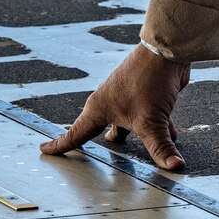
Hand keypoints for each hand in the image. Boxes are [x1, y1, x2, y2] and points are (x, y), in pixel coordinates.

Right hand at [39, 44, 191, 170]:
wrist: (166, 51)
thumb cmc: (149, 81)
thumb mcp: (152, 121)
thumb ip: (161, 147)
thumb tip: (174, 168)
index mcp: (99, 109)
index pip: (75, 134)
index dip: (60, 145)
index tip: (44, 150)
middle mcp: (110, 103)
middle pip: (99, 130)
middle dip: (97, 144)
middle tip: (86, 158)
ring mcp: (127, 98)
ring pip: (127, 125)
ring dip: (133, 138)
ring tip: (133, 154)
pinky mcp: (145, 95)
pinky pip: (146, 118)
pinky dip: (156, 128)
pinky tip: (171, 136)